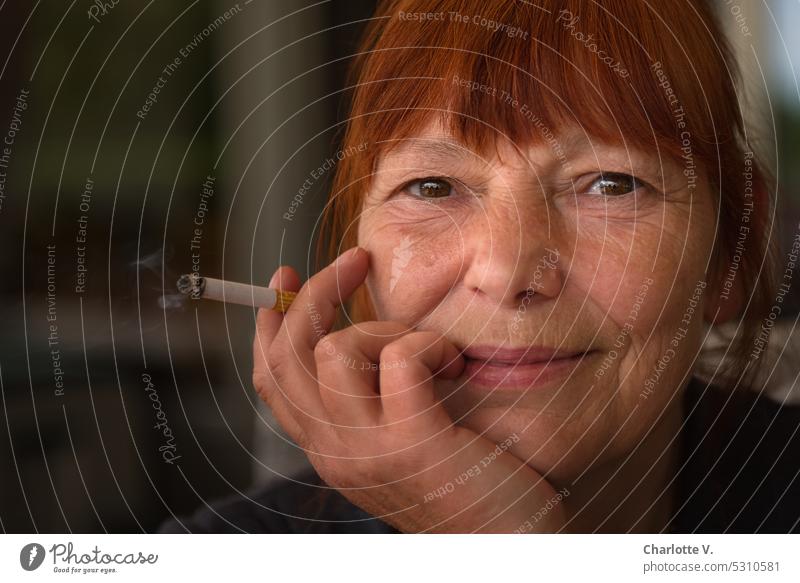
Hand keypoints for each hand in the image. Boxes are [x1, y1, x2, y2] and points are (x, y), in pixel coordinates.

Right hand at [252, 246, 568, 532]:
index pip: (272, 379)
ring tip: (430, 351)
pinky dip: (429, 345)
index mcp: (328, 450)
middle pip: (291, 354)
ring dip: (387, 329)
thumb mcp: (399, 443)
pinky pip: (401, 358)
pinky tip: (455, 364)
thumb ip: (368, 404)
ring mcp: (369, 451)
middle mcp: (334, 453)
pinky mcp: (413, 443)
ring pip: (337, 350)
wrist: (507, 547)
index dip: (271, 323)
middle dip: (317, 293)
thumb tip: (357, 337)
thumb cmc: (465, 487)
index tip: (285, 280)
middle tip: (354, 261)